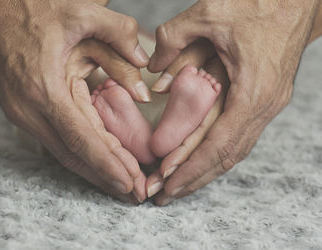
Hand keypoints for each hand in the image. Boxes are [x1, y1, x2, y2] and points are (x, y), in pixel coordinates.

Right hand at [0, 0, 150, 202]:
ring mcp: (24, 115)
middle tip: (135, 193)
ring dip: (94, 171)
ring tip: (121, 184)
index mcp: (45, 89)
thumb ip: (119, 34)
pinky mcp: (25, 113)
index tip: (130, 182)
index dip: (108, 164)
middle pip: (75, 156)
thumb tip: (144, 65)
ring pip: (65, 154)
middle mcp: (31, 110)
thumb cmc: (32, 9)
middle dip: (107, 177)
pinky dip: (81, 156)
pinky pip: (57, 141)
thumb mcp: (80, 12)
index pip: (83, 139)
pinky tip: (98, 163)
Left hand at [147, 0, 320, 204]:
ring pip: (235, 150)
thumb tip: (153, 75)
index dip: (189, 166)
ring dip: (206, 170)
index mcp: (253, 90)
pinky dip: (218, 153)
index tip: (166, 182)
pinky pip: (240, 135)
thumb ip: (174, 40)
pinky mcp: (264, 99)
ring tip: (180, 186)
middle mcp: (264, 105)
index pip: (217, 143)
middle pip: (226, 156)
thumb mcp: (209, 14)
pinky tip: (202, 162)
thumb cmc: (258, 1)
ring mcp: (267, 104)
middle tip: (164, 194)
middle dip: (193, 178)